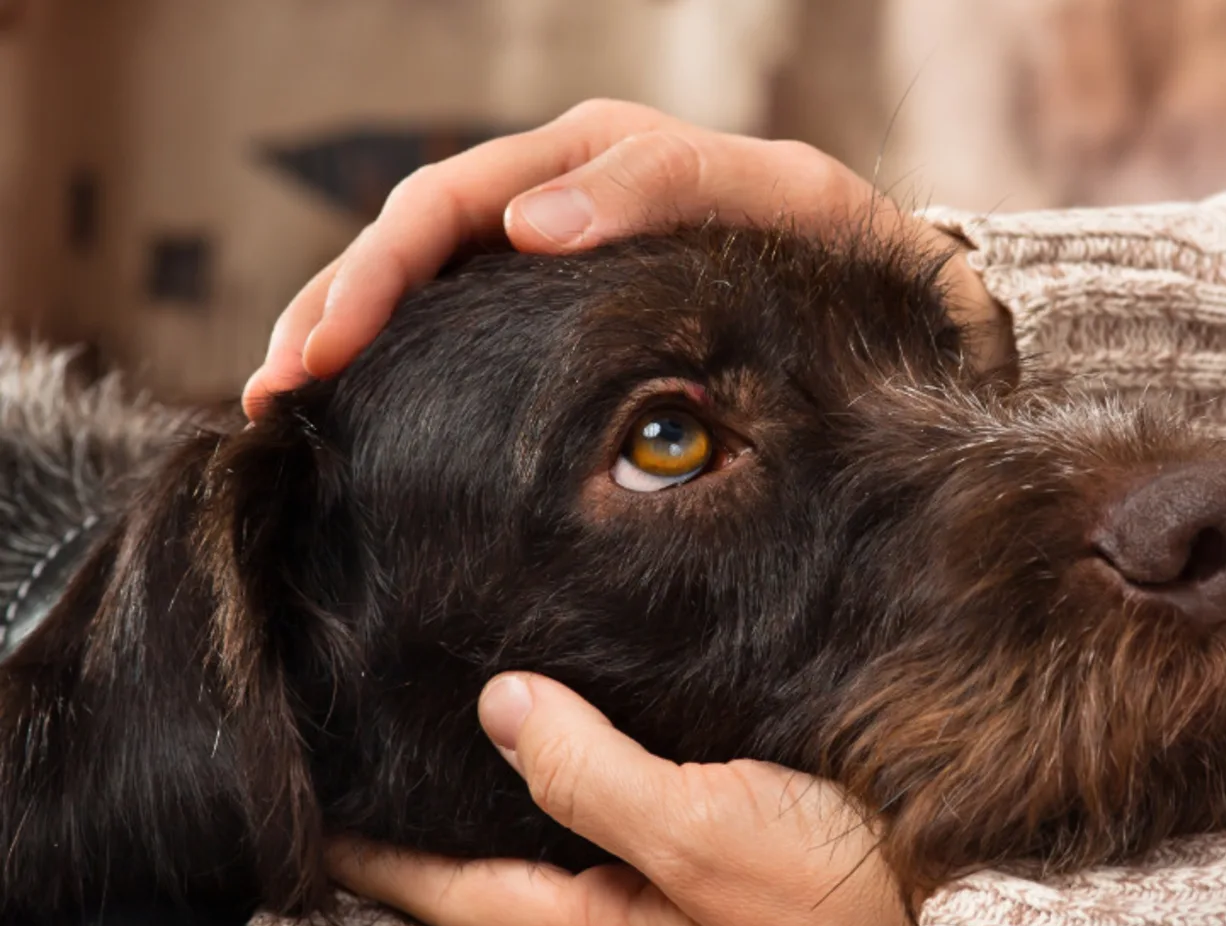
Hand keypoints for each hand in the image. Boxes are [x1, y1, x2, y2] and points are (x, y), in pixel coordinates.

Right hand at [244, 99, 1008, 418]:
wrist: (886, 289)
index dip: (378, 273)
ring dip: (343, 332)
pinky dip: (399, 358)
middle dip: (334, 308)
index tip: (327, 351)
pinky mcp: (561, 306)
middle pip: (410, 238)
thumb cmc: (837, 246)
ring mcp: (554, 248)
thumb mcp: (777, 196)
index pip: (450, 202)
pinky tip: (357, 405)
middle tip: (276, 394)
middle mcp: (557, 192)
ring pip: (421, 279)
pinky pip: (461, 319)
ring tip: (282, 405)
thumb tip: (529, 224)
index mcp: (595, 157)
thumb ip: (663, 188)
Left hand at [328, 673, 920, 925]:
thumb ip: (594, 777)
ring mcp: (655, 878)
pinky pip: (614, 793)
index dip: (368, 839)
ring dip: (498, 768)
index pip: (441, 879)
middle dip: (422, 794)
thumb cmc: (827, 904)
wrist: (940, 916)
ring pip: (547, 817)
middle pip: (484, 848)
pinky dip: (575, 751)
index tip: (304, 778)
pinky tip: (575, 700)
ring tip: (447, 698)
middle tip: (363, 721)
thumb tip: (500, 704)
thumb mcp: (703, 838)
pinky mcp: (706, 839)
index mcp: (588, 922)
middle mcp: (608, 905)